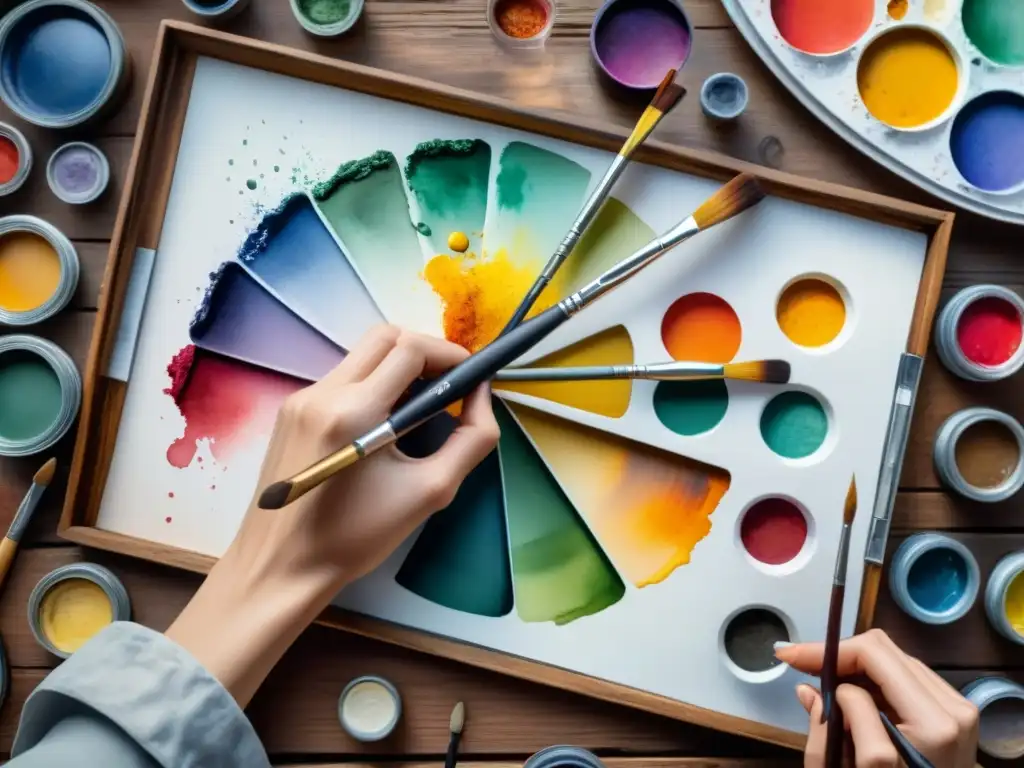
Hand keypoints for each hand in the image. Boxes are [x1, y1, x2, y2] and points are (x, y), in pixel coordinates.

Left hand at [167, 325, 498, 705]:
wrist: (280, 567)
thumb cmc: (356, 537)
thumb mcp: (430, 492)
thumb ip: (470, 439)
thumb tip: (482, 396)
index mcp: (354, 411)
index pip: (410, 348)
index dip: (449, 353)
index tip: (473, 377)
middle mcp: (323, 392)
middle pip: (384, 337)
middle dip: (425, 351)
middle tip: (450, 385)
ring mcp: (301, 398)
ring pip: (361, 356)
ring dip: (398, 368)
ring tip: (422, 408)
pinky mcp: (291, 410)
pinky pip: (342, 378)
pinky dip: (373, 386)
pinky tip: (385, 424)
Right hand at [776, 629, 977, 767]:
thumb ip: (834, 725)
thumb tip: (807, 689)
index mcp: (931, 721)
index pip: (874, 655)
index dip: (828, 651)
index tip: (789, 656)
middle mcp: (952, 706)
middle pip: (884, 650)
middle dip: (837, 655)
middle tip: (801, 665)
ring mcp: (956, 706)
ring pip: (894, 660)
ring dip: (854, 667)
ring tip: (823, 681)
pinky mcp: (952, 711)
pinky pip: (904, 677)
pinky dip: (873, 680)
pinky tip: (851, 692)